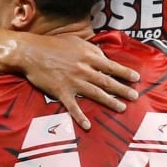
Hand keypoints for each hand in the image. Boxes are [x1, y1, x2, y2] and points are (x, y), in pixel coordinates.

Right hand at [15, 33, 138, 128]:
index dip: (125, 72)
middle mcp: (84, 69)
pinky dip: (80, 117)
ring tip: (122, 108)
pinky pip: (73, 107)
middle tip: (135, 96)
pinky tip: (88, 125)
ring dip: (110, 102)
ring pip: (96, 93)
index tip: (136, 78)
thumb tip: (103, 57)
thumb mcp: (75, 41)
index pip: (111, 66)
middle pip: (107, 81)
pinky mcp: (61, 91)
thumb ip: (91, 49)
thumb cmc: (52, 44)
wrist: (30, 52)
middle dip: (123, 89)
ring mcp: (73, 81)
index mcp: (88, 56)